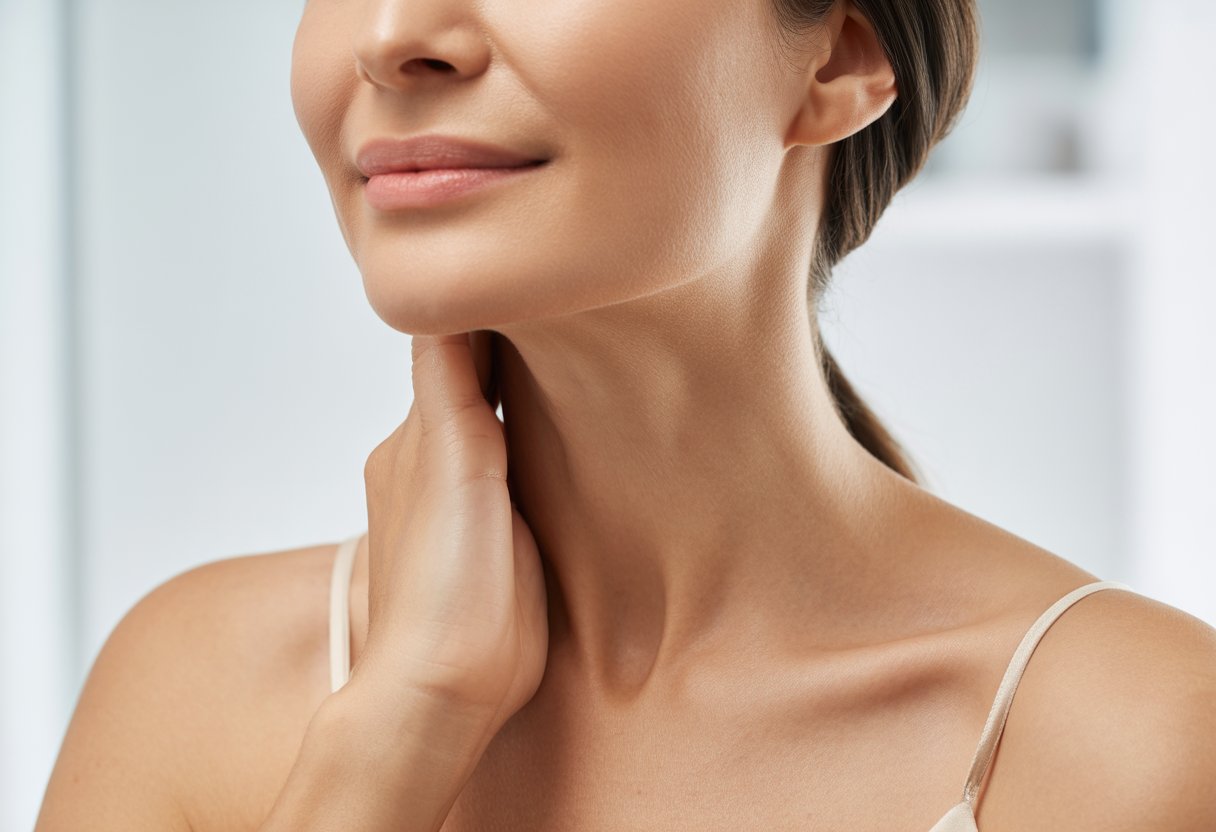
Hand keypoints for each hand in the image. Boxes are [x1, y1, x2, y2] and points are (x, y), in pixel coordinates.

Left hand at [357, 330, 548, 732]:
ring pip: (502, 428)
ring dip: (532, 397)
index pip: (453, 353)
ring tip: (586, 360)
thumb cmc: (441, 584)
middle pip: (479, 386)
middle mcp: (434, 464)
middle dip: (517, 351)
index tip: (530, 272)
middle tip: (574, 310)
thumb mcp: (447, 462)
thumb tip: (443, 302)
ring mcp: (469, 504)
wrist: (448, 689)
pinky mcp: (505, 540)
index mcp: (415, 439)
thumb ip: (447, 383)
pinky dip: (543, 444)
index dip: (491, 316)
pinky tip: (576, 438)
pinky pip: (523, 472)